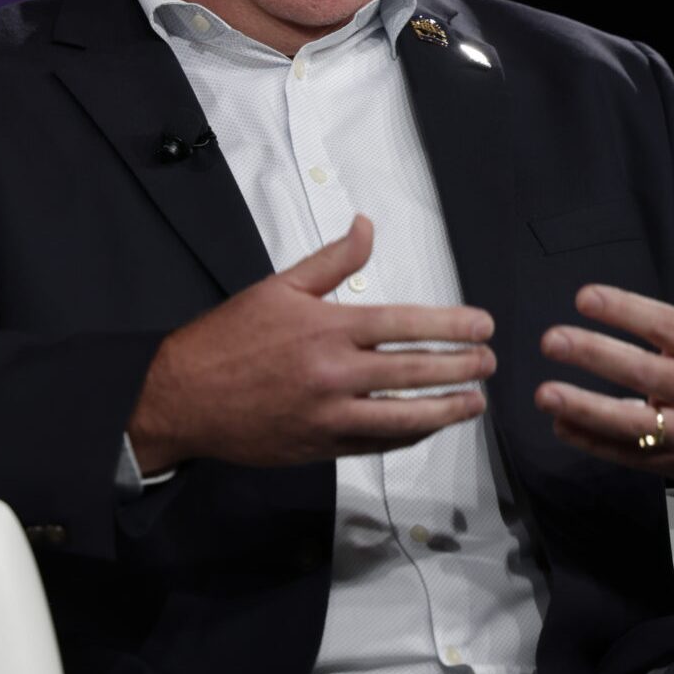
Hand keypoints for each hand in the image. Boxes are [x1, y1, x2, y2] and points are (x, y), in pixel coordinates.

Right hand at [128, 215, 496, 470]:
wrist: (184, 396)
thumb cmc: (229, 337)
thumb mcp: (278, 286)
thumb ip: (331, 261)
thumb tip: (367, 226)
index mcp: (327, 328)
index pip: (405, 325)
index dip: (451, 326)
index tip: (482, 326)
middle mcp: (334, 374)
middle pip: (414, 372)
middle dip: (460, 368)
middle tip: (490, 363)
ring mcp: (330, 416)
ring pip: (404, 416)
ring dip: (446, 409)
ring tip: (475, 402)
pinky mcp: (322, 447)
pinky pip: (378, 443)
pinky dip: (409, 435)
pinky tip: (429, 425)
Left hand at [534, 220, 673, 488]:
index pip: (664, 327)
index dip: (625, 311)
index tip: (583, 296)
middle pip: (643, 373)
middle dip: (595, 357)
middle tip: (550, 340)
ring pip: (633, 423)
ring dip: (585, 410)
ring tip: (544, 394)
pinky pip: (629, 454)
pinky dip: (593, 443)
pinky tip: (560, 426)